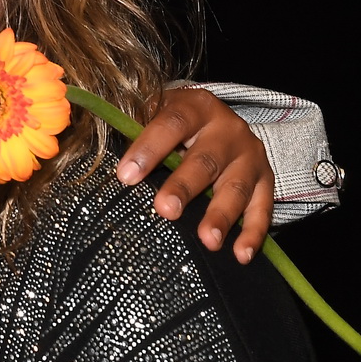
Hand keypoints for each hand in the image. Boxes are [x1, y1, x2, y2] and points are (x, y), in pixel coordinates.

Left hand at [115, 87, 273, 262]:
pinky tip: (241, 255)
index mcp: (195, 106)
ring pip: (237, 186)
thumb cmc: (175, 124)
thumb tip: (93, 148)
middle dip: (184, 186)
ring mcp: (250, 155)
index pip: (171, 123)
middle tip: (165, 210)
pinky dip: (254, 233)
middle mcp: (228, 129)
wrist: (219, 120)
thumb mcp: (156, 114)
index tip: (126, 176)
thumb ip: (132, 127)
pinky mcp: (266, 180)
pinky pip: (263, 208)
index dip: (149, 148)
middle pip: (206, 159)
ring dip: (222, 215)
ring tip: (207, 241)